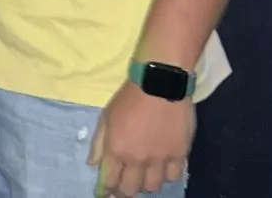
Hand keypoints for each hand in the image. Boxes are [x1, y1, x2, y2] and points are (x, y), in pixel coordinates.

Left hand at [88, 82, 193, 196]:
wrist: (160, 85)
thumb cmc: (129, 98)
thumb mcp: (106, 117)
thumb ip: (98, 144)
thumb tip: (92, 165)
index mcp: (116, 149)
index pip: (109, 181)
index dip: (106, 190)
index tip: (106, 192)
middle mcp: (137, 159)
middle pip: (131, 189)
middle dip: (125, 191)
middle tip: (124, 185)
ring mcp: (160, 158)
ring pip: (153, 187)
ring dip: (146, 185)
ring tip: (143, 176)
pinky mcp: (179, 154)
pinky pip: (173, 177)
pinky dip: (166, 176)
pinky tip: (162, 169)